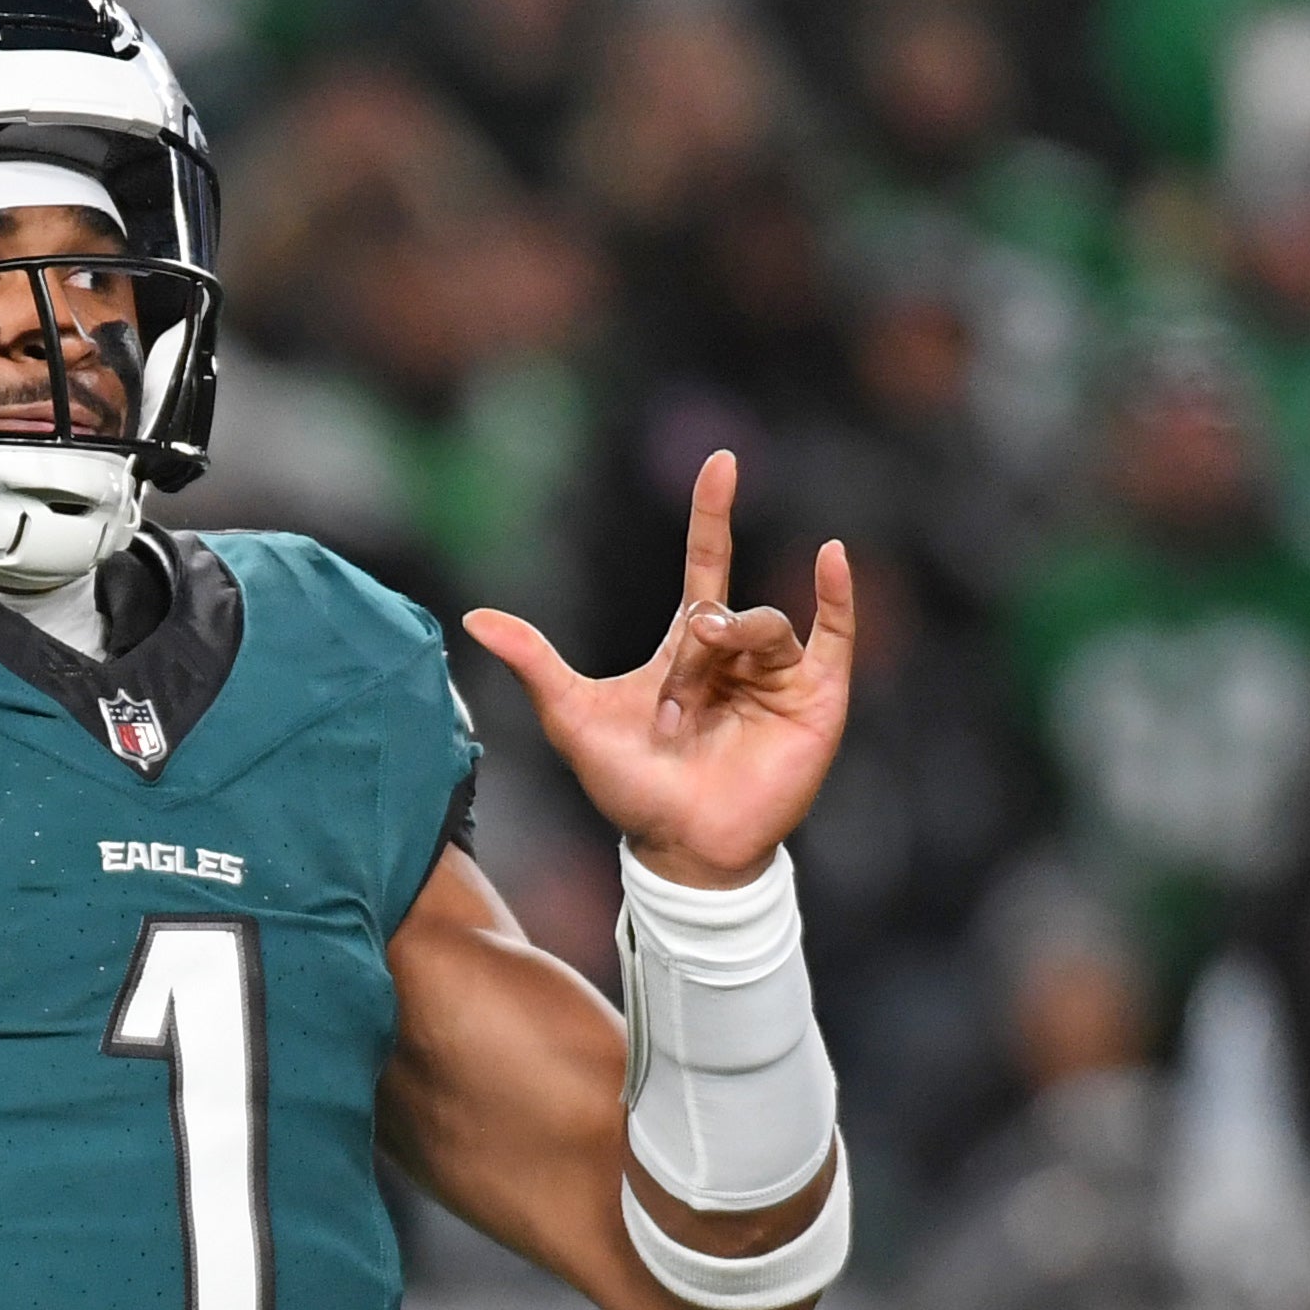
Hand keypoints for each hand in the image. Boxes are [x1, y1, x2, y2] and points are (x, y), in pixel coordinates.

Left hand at [460, 450, 852, 888]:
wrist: (680, 846)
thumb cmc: (630, 786)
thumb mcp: (572, 717)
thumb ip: (533, 662)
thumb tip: (472, 616)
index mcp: (689, 645)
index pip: (707, 560)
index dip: (713, 513)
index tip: (721, 462)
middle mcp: (737, 652)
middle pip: (720, 611)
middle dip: (693, 650)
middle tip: (670, 711)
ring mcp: (779, 674)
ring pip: (760, 627)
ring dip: (725, 658)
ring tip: (695, 713)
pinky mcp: (817, 699)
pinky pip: (834, 634)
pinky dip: (837, 596)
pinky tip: (831, 558)